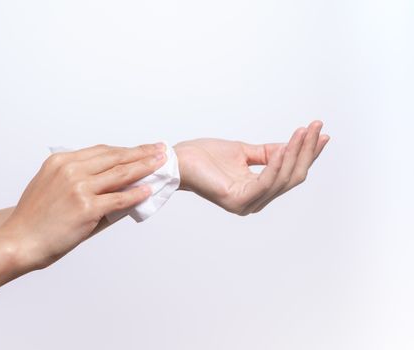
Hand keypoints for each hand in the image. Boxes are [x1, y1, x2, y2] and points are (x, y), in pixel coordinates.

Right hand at [0, 142, 166, 269]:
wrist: (18, 241)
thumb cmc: (33, 219)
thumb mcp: (49, 186)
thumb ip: (77, 179)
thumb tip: (107, 181)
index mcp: (60, 161)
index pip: (101, 151)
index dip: (124, 150)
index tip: (140, 148)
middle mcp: (70, 170)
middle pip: (115, 157)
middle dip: (141, 153)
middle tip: (160, 149)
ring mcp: (79, 188)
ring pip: (120, 174)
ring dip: (145, 167)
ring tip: (161, 164)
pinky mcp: (86, 208)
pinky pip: (119, 199)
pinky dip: (136, 194)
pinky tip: (149, 189)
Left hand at [173, 121, 328, 214]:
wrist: (180, 159)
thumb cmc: (206, 157)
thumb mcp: (244, 151)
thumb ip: (269, 153)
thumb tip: (293, 146)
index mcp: (257, 192)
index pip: (290, 173)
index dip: (307, 153)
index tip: (321, 133)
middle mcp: (255, 201)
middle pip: (292, 177)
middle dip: (307, 151)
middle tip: (317, 127)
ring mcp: (246, 204)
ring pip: (282, 179)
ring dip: (295, 153)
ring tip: (303, 132)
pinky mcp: (237, 200)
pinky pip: (265, 181)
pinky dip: (277, 164)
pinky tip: (284, 148)